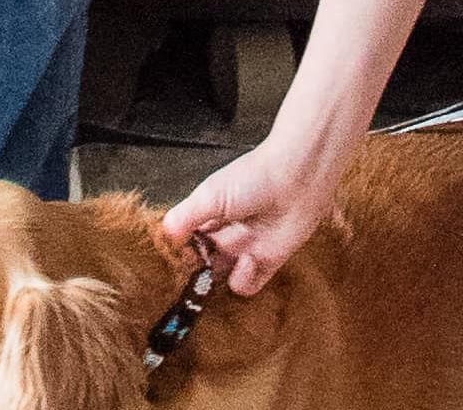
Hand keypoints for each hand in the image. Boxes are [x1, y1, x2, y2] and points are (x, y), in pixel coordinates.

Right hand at [164, 133, 344, 293]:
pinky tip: (247, 261)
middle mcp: (225, 235)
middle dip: (194, 275)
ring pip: (222, 278)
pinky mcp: (268, 262)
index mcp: (208, 215)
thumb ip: (185, 217)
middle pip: (202, 265)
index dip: (178, 255)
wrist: (298, 177)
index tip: (168, 267)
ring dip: (217, 281)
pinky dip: (243, 280)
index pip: (186, 243)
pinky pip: (248, 285)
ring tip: (218, 269)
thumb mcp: (210, 195)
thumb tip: (164, 235)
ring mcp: (246, 250)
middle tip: (187, 283)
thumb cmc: (253, 178)